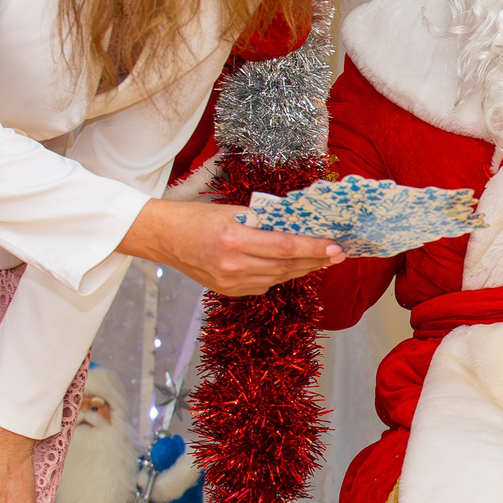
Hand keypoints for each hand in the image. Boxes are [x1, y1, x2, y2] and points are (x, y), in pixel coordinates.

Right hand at [119, 198, 342, 295]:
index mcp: (235, 241)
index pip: (285, 247)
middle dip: (316, 260)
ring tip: (322, 260)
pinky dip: (281, 275)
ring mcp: (231, 283)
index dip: (314, 248)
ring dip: (302, 269)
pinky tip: (293, 267)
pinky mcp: (229, 292)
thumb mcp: (232, 211)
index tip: (335, 247)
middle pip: (286, 266)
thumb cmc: (196, 218)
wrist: (163, 238)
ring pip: (278, 278)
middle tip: (338, 254)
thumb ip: (265, 220)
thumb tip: (298, 224)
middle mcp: (235, 266)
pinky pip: (264, 286)